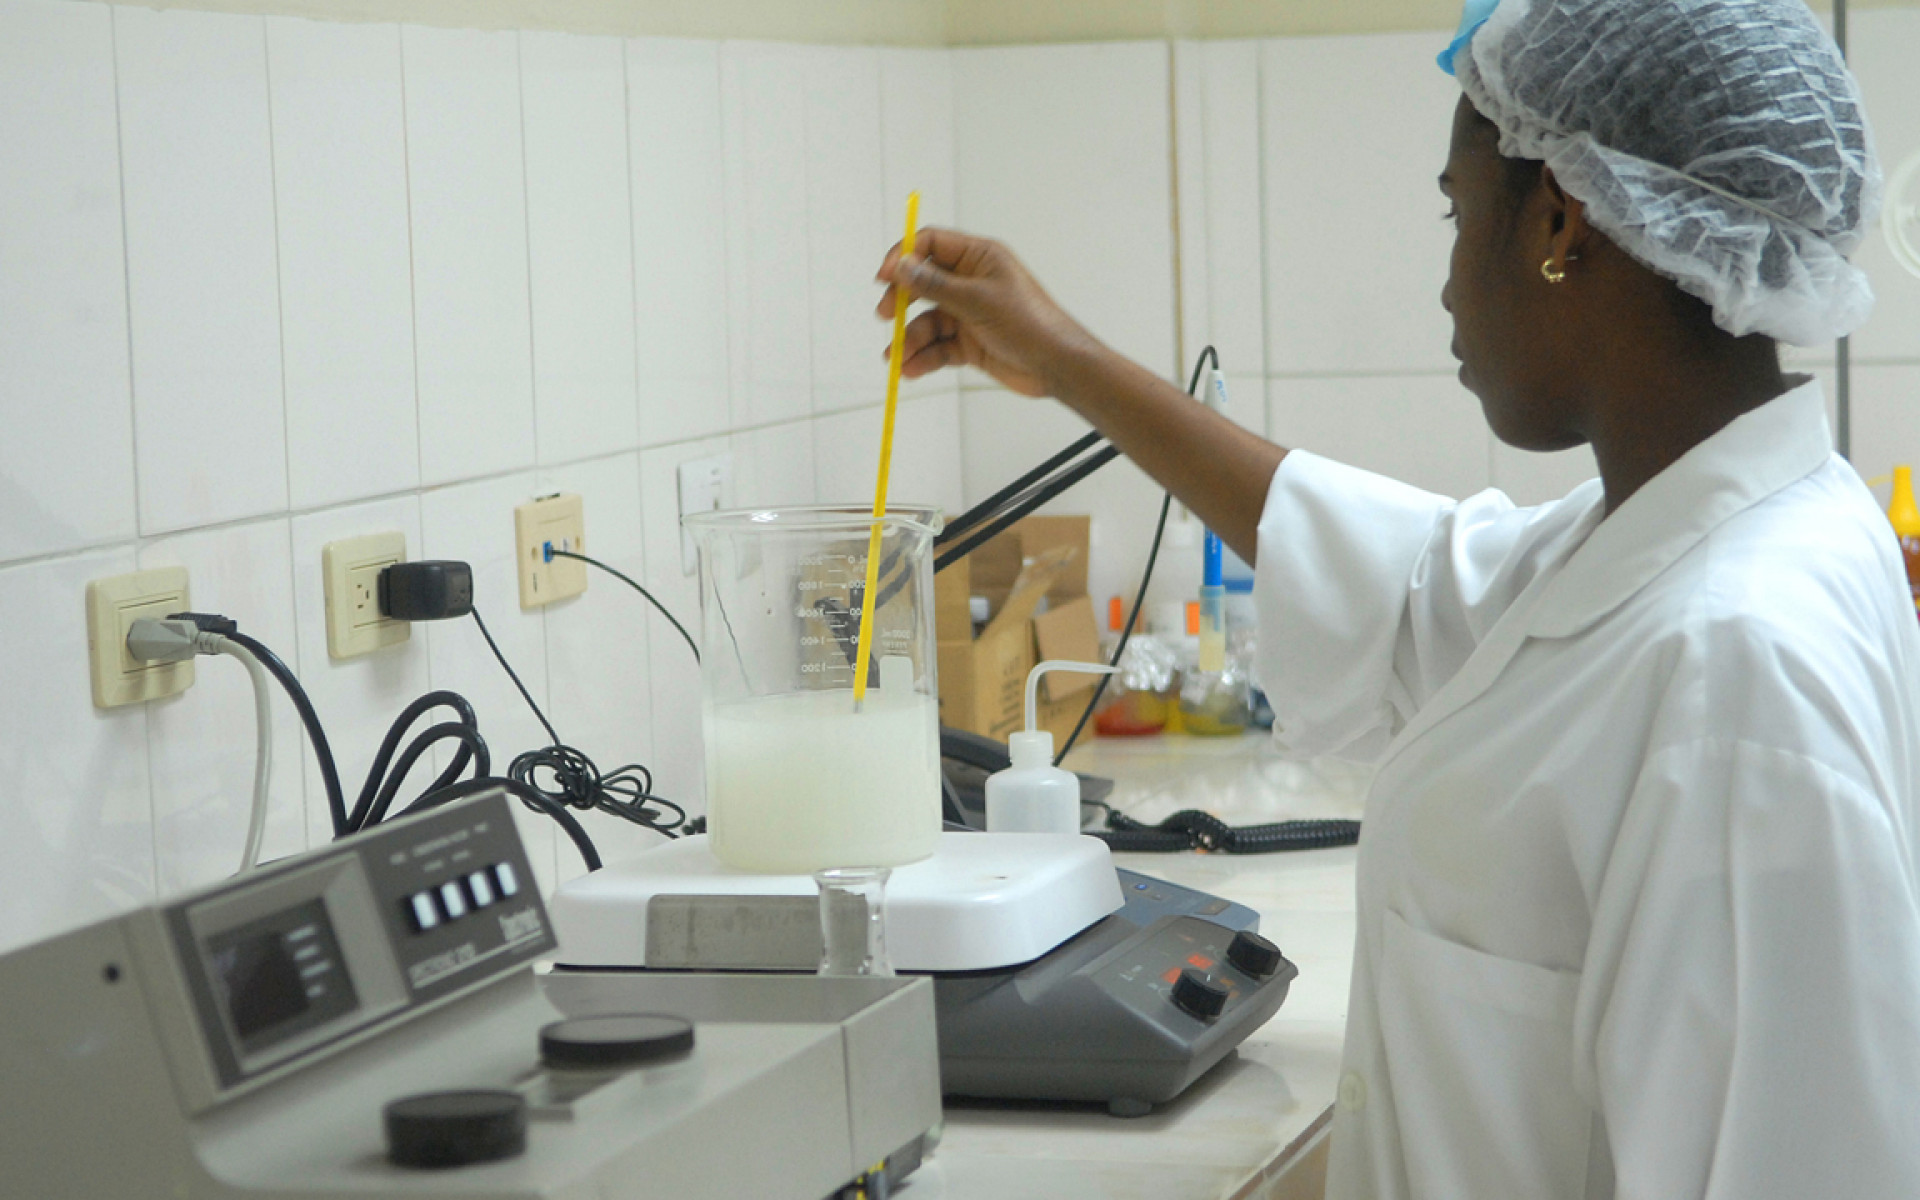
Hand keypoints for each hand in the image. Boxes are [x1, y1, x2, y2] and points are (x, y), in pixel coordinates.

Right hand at [874, 228, 1104, 398]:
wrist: (1056, 366)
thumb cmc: (1030, 324)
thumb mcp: (978, 300)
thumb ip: (935, 284)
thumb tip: (902, 266)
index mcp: (979, 257)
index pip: (931, 243)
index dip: (904, 256)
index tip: (885, 276)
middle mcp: (971, 281)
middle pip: (922, 283)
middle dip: (901, 301)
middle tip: (885, 316)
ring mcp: (969, 313)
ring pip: (927, 320)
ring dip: (910, 338)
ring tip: (899, 358)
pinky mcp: (969, 342)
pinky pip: (937, 346)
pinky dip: (923, 357)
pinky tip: (912, 370)